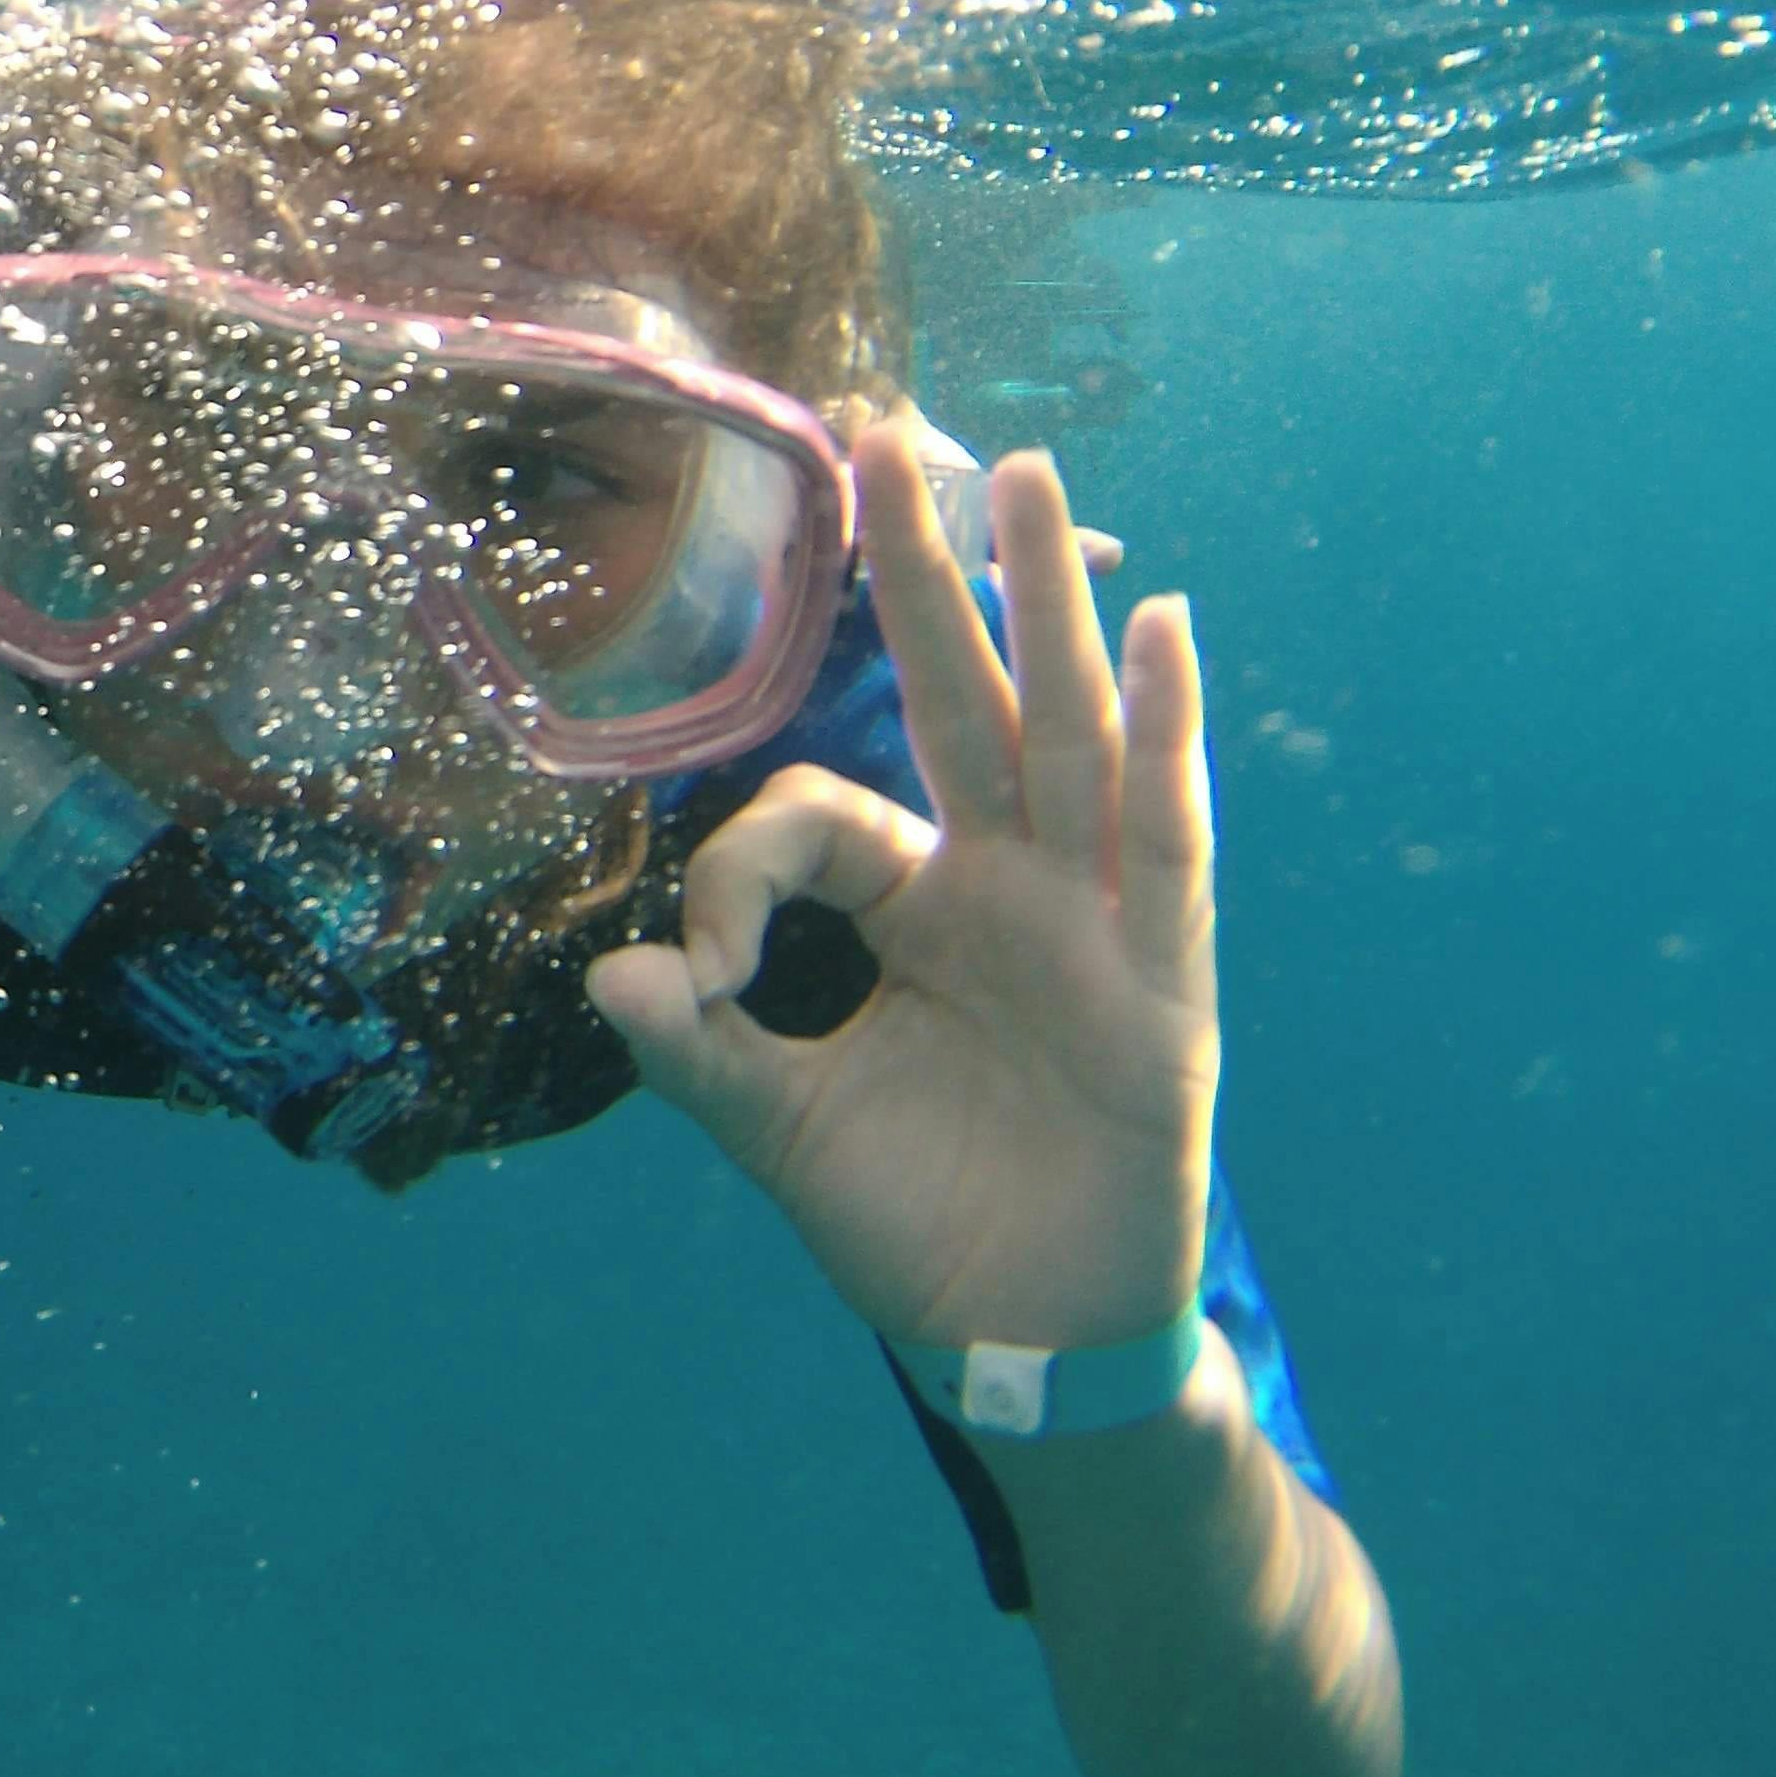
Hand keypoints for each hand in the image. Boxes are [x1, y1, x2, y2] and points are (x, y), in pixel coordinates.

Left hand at [587, 426, 1214, 1351]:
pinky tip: (1163, 628)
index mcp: (914, 911)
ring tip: (1028, 477)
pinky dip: (1170, 731)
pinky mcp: (1163, 983)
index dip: (743, 870)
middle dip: (929, 575)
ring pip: (1068, 731)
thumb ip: (700, 1056)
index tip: (698, 971)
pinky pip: (1167, 836)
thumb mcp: (782, 1134)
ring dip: (1047, 605)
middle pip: (963, 701)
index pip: (824, 817)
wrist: (1025, 1340)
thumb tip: (605, 977)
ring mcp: (1093, 922)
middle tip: (889, 436)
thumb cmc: (917, 1223)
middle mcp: (1007, 889)